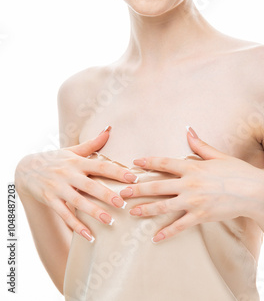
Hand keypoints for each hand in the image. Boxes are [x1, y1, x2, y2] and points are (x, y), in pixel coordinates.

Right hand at [15, 126, 138, 241]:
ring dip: (94, 212)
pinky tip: (90, 236)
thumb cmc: (56, 159)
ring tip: (109, 221)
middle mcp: (68, 174)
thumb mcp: (72, 150)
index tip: (133, 178)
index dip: (117, 171)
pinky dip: (77, 226)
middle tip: (123, 204)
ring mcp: (58, 188)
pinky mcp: (50, 200)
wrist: (26, 168)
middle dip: (106, 194)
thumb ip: (93, 144)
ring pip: (78, 202)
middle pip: (90, 185)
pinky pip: (64, 215)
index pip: (101, 165)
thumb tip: (109, 129)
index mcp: (77, 161)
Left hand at [119, 126, 263, 242]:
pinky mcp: (201, 216)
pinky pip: (180, 226)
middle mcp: (189, 184)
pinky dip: (167, 233)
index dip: (147, 163)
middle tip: (122, 191)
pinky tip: (155, 238)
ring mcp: (194, 202)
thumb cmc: (238, 171)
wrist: (255, 192)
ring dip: (145, 209)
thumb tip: (188, 130)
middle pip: (157, 186)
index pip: (164, 163)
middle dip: (138, 189)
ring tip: (131, 211)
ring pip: (163, 207)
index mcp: (193, 167)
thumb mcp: (218, 156)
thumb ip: (200, 145)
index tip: (133, 163)